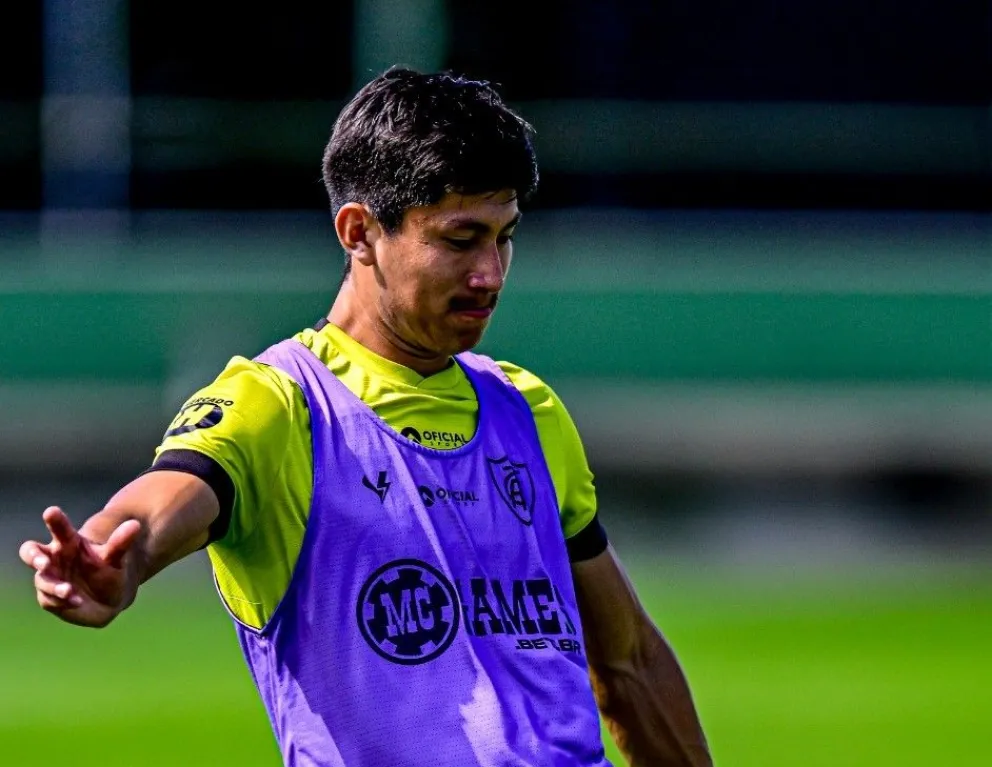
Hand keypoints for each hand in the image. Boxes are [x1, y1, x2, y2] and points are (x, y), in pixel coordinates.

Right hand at [19, 506, 141, 627]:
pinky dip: (61, 601)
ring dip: (53, 586)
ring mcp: (49, 579)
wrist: (109, 595)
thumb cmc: (107, 566)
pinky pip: (49, 600)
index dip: (54, 520)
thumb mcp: (115, 554)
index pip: (58, 528)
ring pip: (42, 579)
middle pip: (31, 552)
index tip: (51, 511)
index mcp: (67, 542)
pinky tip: (76, 601)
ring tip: (69, 590)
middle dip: (34, 557)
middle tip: (44, 562)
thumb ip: (121, 541)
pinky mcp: (50, 599)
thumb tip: (136, 524)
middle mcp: (53, 558)